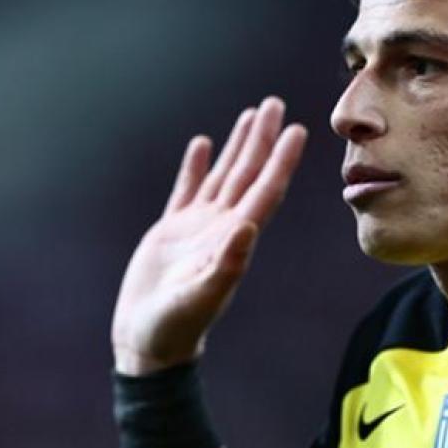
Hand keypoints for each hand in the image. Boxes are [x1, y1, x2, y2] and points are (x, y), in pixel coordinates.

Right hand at [111, 97, 307, 374]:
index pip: (264, 192)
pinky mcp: (171, 232)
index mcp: (233, 240)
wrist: (150, 344)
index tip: (297, 130)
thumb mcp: (199, 297)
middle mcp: (222, 228)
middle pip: (248, 174)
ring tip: (251, 114)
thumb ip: (225, 265)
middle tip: (275, 103)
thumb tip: (247, 227)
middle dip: (262, 139)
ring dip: (237, 146)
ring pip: (222, 176)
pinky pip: (187, 190)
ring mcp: (197, 228)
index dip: (280, 161)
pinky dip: (196, 166)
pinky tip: (203, 144)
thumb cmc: (175, 328)